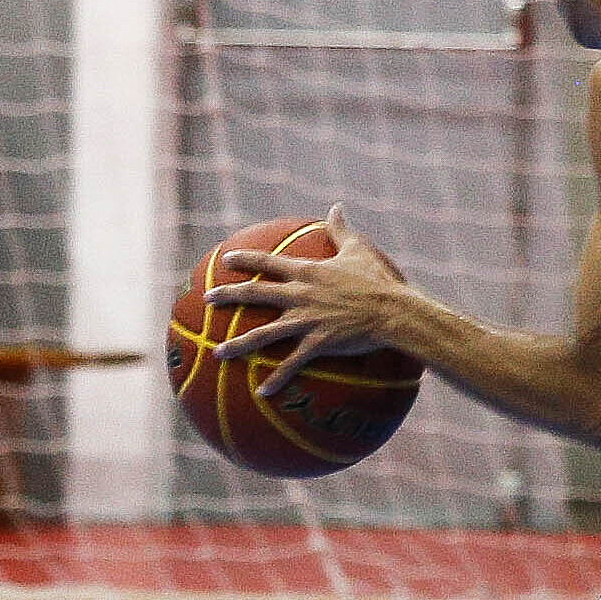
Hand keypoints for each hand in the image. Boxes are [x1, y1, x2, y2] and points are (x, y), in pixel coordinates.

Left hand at [204, 203, 428, 395]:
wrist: (393, 310)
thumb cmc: (379, 280)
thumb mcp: (358, 249)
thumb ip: (341, 229)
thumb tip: (336, 207)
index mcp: (307, 272)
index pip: (268, 262)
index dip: (245, 260)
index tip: (225, 260)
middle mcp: (299, 295)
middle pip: (254, 294)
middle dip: (227, 295)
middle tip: (206, 299)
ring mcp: (305, 320)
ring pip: (263, 333)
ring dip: (238, 345)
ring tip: (218, 353)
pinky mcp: (317, 343)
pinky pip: (291, 364)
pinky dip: (276, 379)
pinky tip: (261, 392)